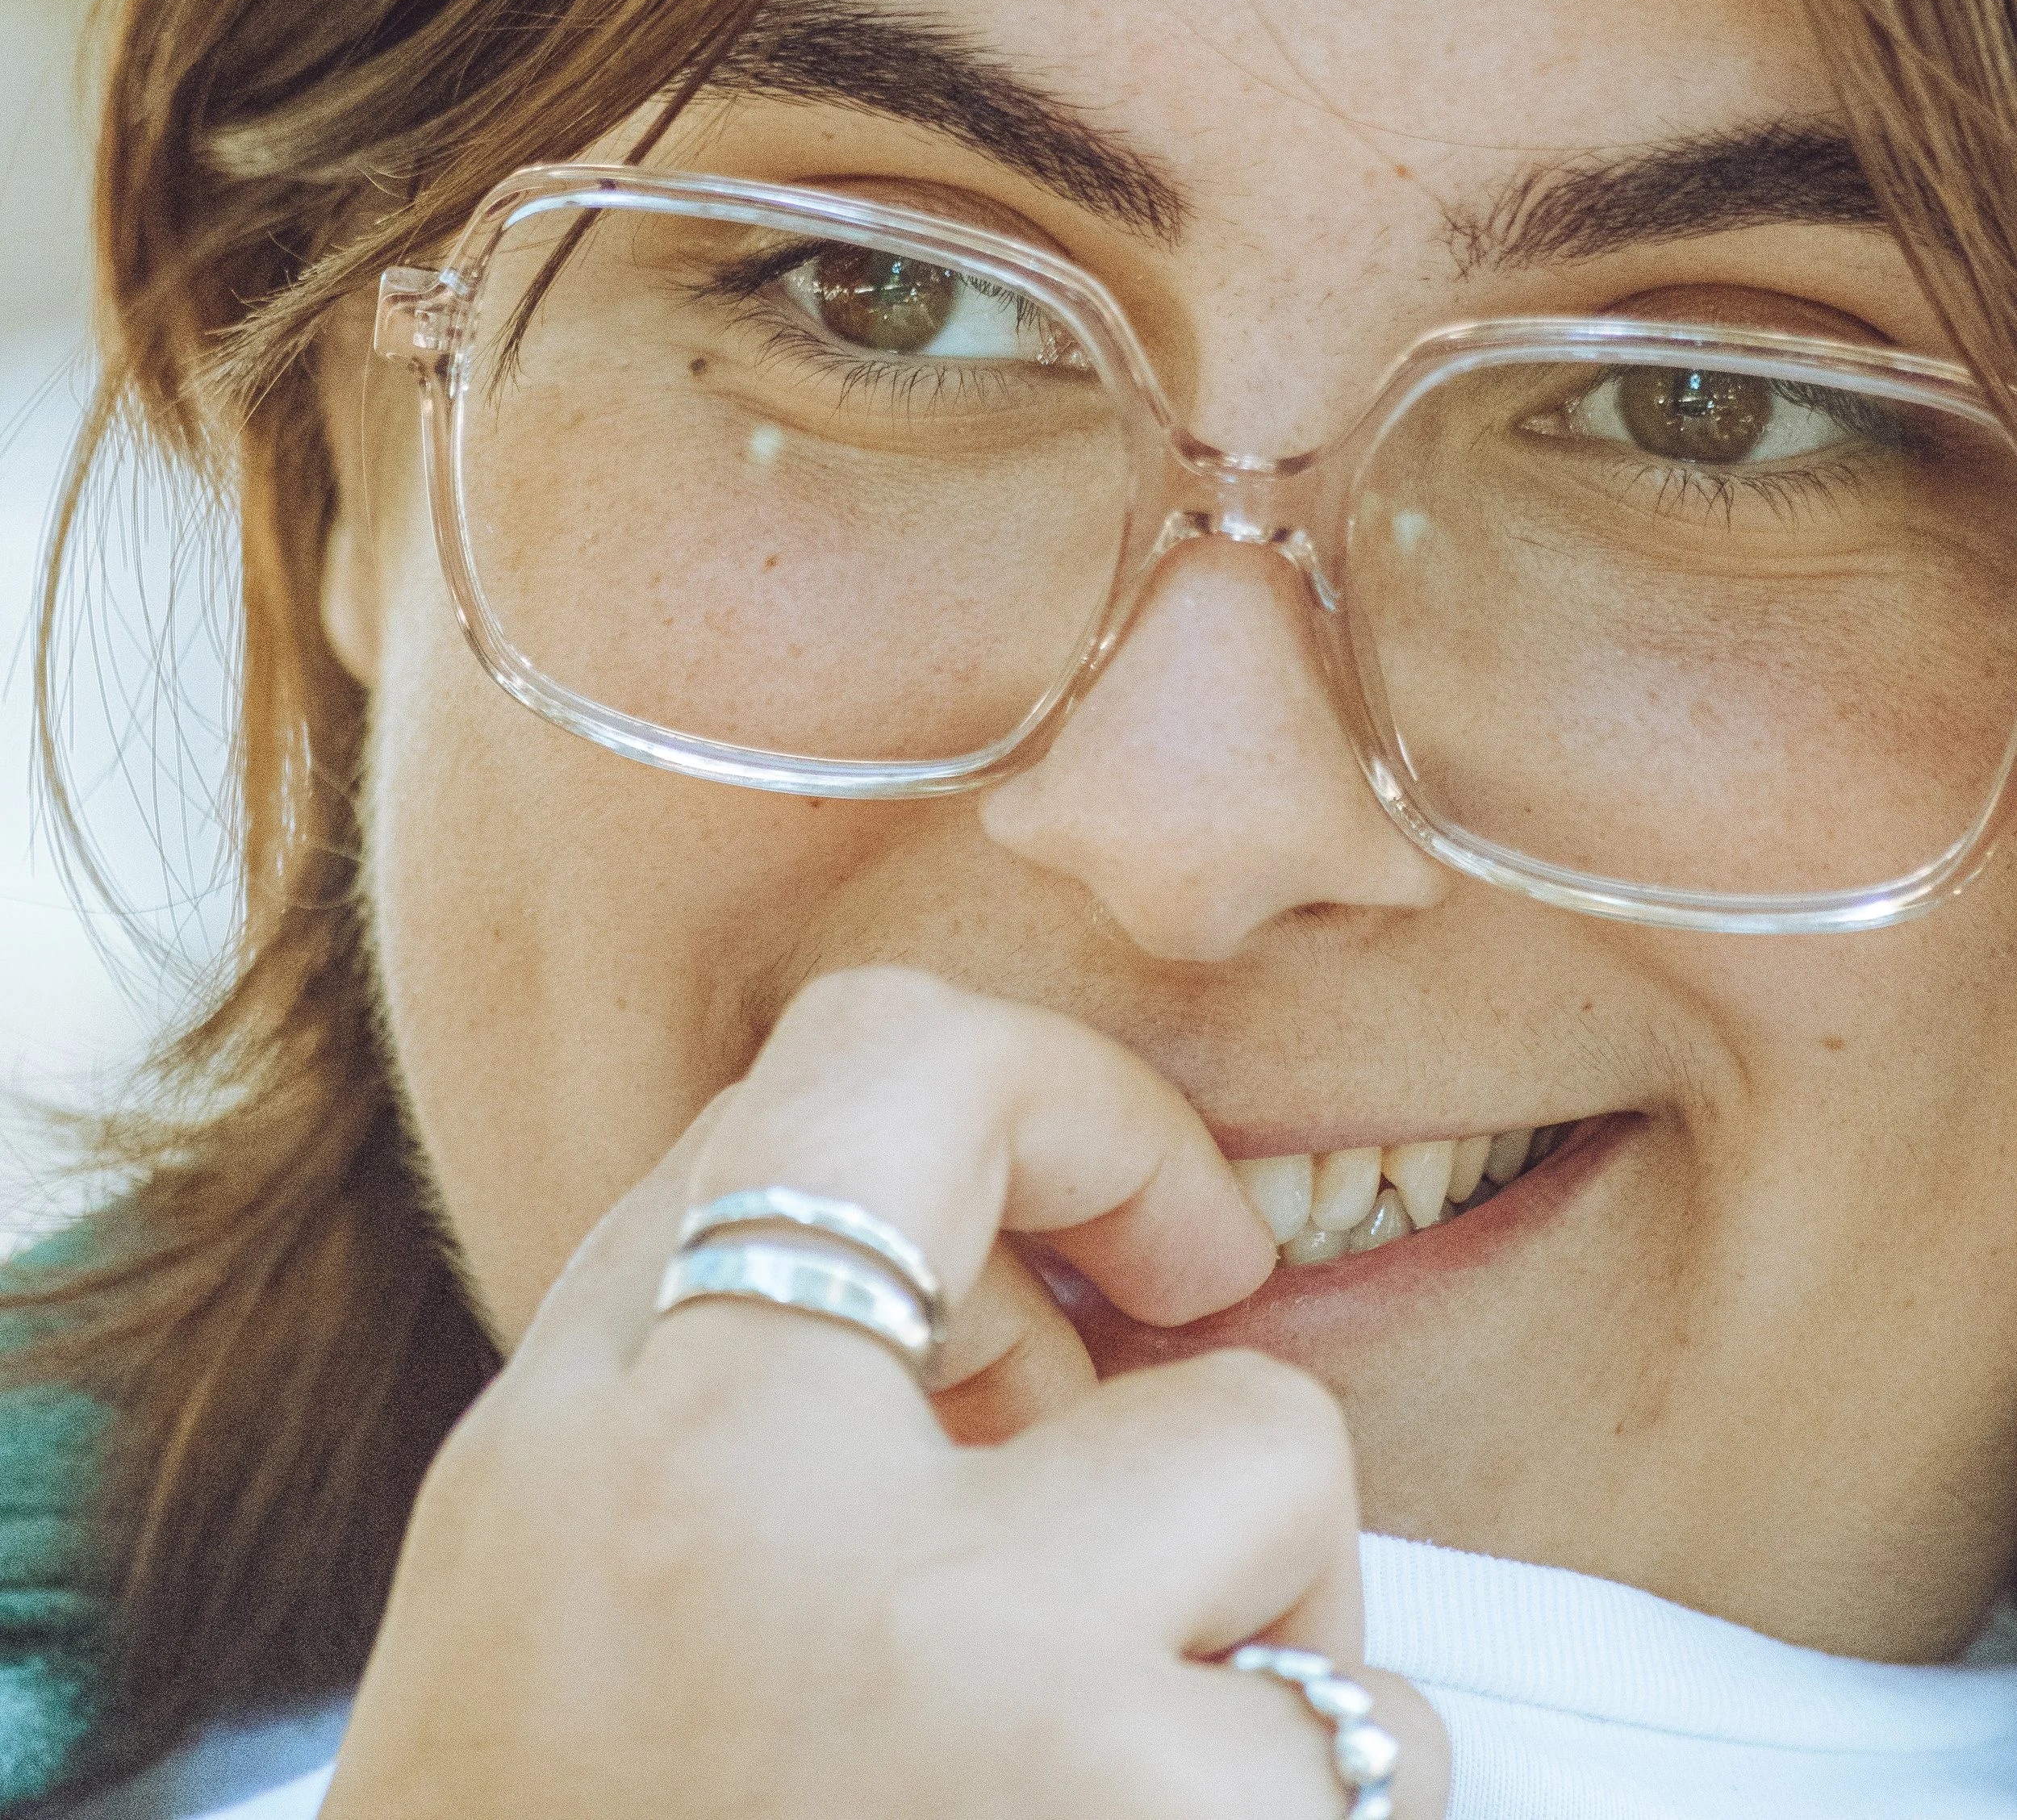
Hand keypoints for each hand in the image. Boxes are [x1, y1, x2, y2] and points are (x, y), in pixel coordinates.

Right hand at [322, 967, 1449, 1817]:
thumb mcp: (553, 1556)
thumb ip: (732, 1342)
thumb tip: (1017, 1243)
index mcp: (618, 1440)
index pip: (885, 1065)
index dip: (1074, 1107)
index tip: (1166, 1243)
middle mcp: (791, 1547)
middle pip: (1234, 1388)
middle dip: (1223, 1499)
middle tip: (1132, 1620)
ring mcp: (1005, 1738)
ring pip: (1319, 1575)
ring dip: (1262, 1703)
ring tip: (1085, 1815)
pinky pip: (1368, 1767)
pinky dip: (1291, 1818)